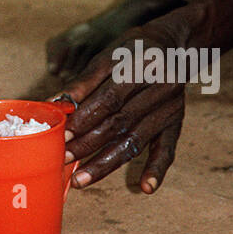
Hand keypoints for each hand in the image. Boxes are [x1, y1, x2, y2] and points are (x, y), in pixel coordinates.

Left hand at [57, 14, 194, 192]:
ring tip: (82, 179)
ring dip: (107, 163)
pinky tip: (145, 188)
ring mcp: (170, 108)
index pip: (109, 100)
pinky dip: (156, 169)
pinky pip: (167, 149)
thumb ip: (83, 82)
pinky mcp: (177, 123)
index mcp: (140, 67)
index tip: (62, 135)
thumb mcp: (108, 56)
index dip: (84, 119)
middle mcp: (160, 88)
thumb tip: (55, 104)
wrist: (173, 46)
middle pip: (120, 123)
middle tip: (63, 159)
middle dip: (88, 144)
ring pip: (135, 140)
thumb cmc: (133, 50)